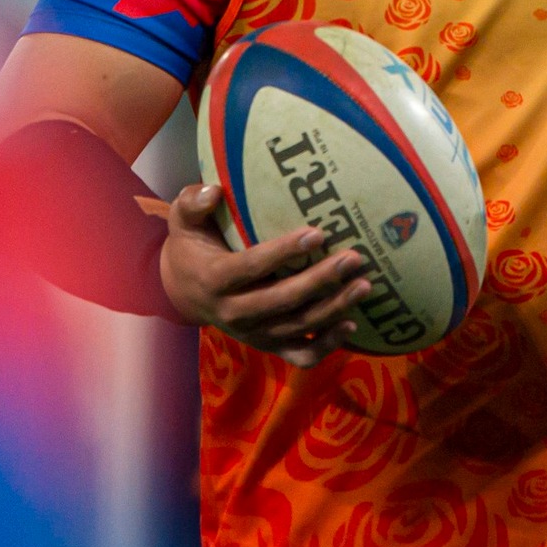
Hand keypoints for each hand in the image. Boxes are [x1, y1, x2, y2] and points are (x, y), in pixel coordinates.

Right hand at [159, 183, 368, 366]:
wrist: (183, 293)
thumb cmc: (192, 246)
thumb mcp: (182, 221)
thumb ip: (192, 202)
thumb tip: (214, 191)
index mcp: (214, 279)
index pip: (252, 266)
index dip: (284, 252)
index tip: (318, 234)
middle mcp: (234, 313)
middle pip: (282, 301)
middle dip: (321, 281)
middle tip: (354, 258)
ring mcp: (253, 334)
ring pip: (297, 327)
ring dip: (333, 309)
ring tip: (364, 285)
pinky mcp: (267, 346)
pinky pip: (300, 355)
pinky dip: (327, 345)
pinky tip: (351, 324)